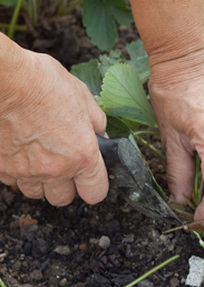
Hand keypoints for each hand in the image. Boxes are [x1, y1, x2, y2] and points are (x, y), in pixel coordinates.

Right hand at [0, 40, 107, 205]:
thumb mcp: (81, 96)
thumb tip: (101, 134)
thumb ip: (96, 122)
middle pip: (64, 199)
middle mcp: (55, 169)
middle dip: (66, 186)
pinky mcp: (3, 168)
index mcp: (82, 155)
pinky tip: (20, 152)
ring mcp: (27, 172)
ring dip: (41, 181)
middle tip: (64, 165)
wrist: (2, 78)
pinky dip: (18, 172)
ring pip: (37, 193)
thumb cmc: (41, 82)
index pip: (95, 193)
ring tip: (39, 158)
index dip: (95, 187)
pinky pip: (14, 181)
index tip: (91, 179)